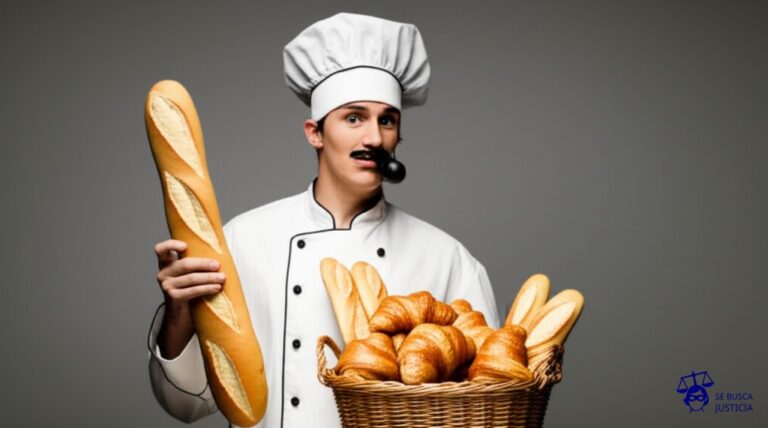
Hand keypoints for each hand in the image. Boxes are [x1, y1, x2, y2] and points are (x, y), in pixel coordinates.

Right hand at [153, 239, 225, 357]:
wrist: (181, 316)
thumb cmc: (189, 289)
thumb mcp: (188, 273)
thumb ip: (195, 263)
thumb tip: (219, 250)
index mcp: (166, 263)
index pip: (161, 250)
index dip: (171, 245)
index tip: (185, 246)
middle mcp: (163, 274)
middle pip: (184, 264)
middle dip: (203, 264)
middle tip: (217, 265)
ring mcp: (167, 286)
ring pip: (191, 278)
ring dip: (209, 277)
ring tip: (222, 277)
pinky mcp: (173, 298)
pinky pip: (193, 291)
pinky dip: (207, 288)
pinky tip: (217, 288)